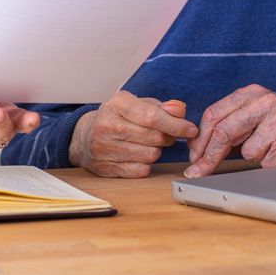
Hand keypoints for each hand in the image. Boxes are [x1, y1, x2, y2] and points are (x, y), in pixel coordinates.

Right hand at [69, 91, 197, 177]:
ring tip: (148, 144)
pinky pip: (141, 171)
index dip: (176, 125)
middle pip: (154, 137)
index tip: (191, 129)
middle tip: (166, 135)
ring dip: (156, 151)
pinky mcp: (105, 168)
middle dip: (168, 138)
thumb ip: (161, 107)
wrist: (84, 137)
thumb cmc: (117, 118)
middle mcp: (107, 125)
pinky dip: (146, 164)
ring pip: (150, 155)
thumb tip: (180, 110)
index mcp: (117, 104)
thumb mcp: (136, 104)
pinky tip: (139, 155)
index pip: (152, 116)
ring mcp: (104, 148)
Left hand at [184, 85, 275, 177]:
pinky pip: (266, 162)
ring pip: (247, 151)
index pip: (214, 114)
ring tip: (270, 148)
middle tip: (198, 172)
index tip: (193, 156)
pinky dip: (270, 164)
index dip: (199, 139)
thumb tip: (197, 148)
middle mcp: (264, 100)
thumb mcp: (255, 117)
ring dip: (254, 158)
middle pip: (224, 132)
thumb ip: (230, 124)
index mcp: (251, 93)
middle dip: (208, 157)